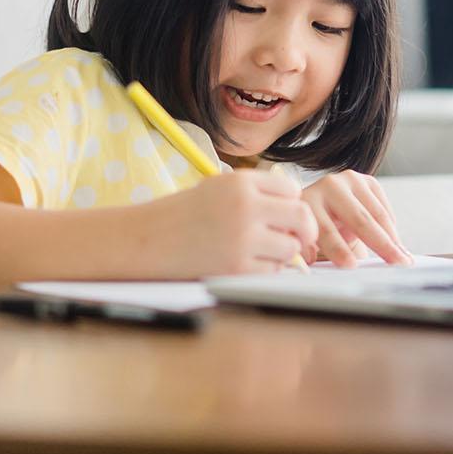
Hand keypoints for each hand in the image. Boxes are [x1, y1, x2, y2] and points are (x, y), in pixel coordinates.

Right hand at [149, 168, 317, 275]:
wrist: (147, 239)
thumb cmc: (185, 214)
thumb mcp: (220, 187)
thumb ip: (258, 193)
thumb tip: (298, 209)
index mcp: (242, 182)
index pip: (292, 190)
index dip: (292, 203)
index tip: (283, 214)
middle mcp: (246, 207)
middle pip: (302, 217)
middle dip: (305, 229)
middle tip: (298, 236)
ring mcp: (242, 239)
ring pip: (291, 247)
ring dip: (283, 252)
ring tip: (262, 250)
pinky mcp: (236, 268)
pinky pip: (272, 271)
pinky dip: (266, 269)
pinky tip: (248, 262)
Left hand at [300, 171, 410, 266]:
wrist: (322, 205)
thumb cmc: (315, 230)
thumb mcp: (309, 244)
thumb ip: (312, 255)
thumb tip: (315, 268)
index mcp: (307, 203)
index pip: (325, 229)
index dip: (338, 249)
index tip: (352, 266)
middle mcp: (328, 187)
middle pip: (358, 219)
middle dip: (380, 243)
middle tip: (395, 263)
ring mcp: (350, 180)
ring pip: (377, 213)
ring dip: (393, 238)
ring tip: (404, 258)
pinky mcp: (367, 181)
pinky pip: (384, 208)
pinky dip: (392, 228)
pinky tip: (396, 244)